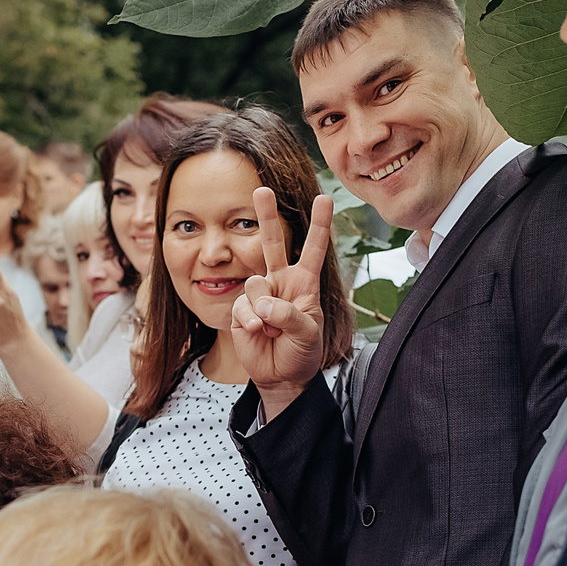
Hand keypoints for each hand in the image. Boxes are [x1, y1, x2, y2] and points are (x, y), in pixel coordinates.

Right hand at [226, 191, 333, 414]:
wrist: (281, 376)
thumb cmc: (302, 352)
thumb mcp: (308, 333)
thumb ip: (289, 315)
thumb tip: (263, 304)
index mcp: (304, 283)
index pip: (313, 249)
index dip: (319, 225)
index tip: (324, 199)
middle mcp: (280, 282)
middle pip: (272, 243)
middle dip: (266, 216)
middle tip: (260, 189)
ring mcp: (259, 294)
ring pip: (255, 284)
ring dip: (263, 309)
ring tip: (271, 329)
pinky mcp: (242, 309)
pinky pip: (242, 306)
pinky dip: (250, 320)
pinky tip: (257, 332)